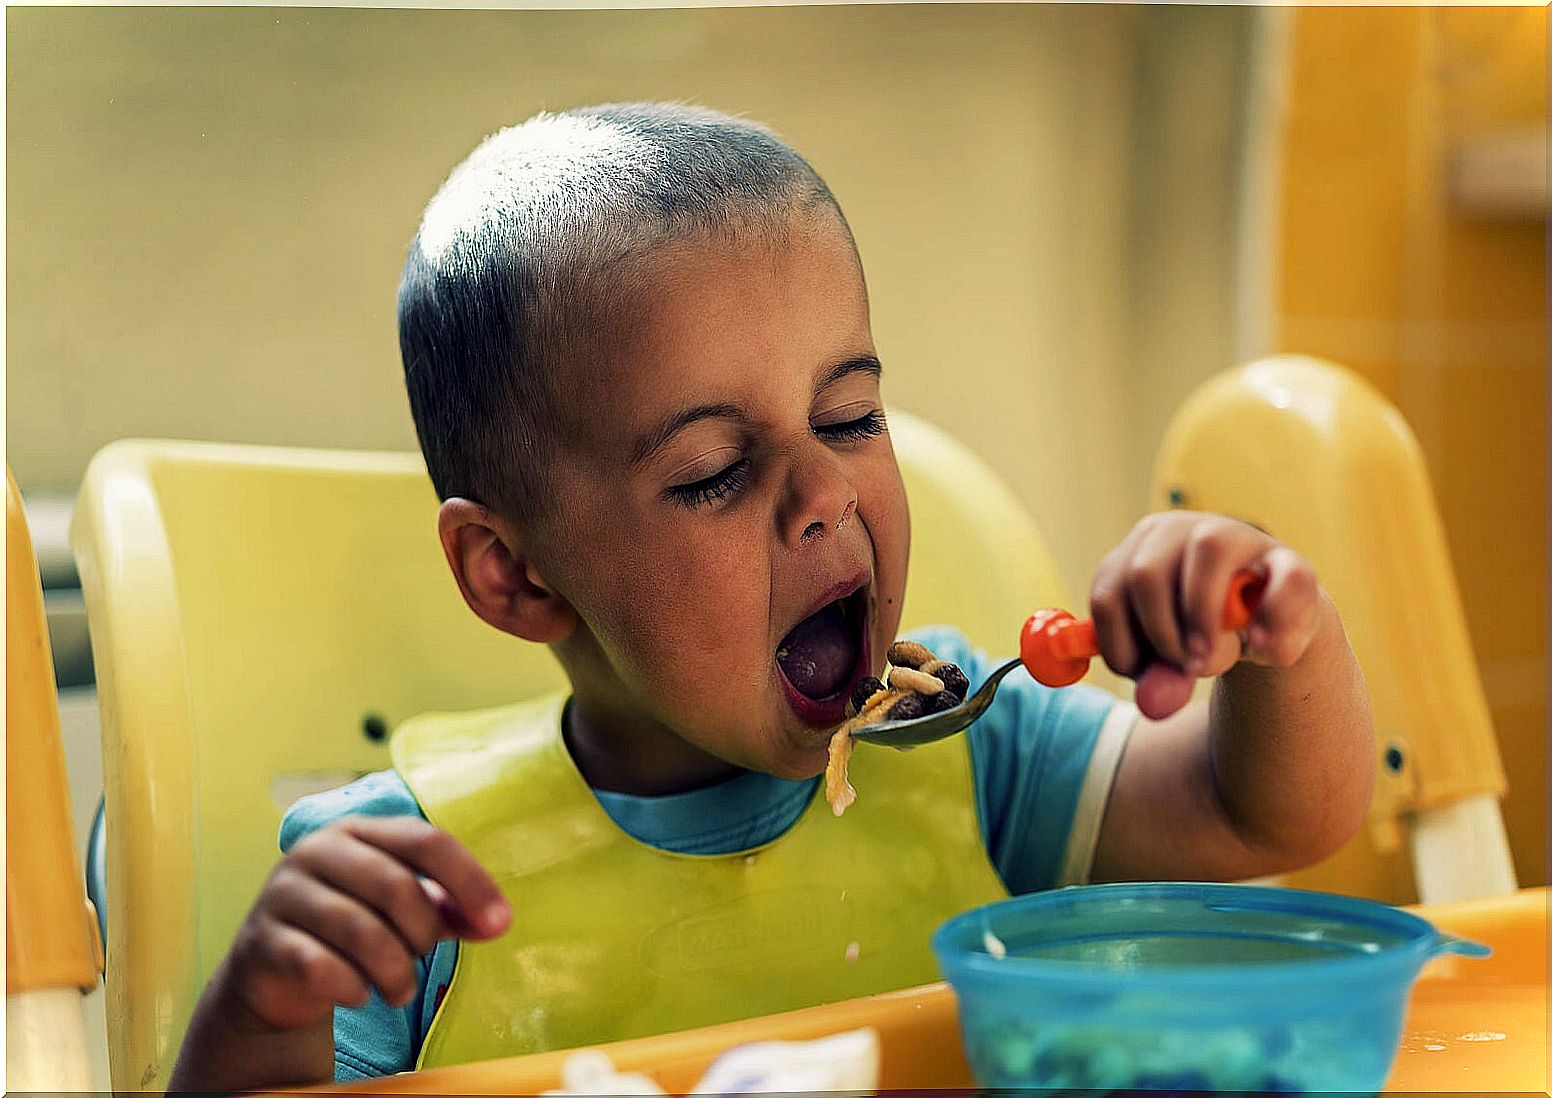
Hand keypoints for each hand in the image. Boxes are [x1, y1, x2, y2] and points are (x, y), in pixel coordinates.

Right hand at [213, 815, 509, 1033]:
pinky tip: (357, 994)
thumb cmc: (351, 930)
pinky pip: (322, 968)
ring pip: (362, 932)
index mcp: (360, 831)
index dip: (469, 880)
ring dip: (395, 973)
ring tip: (398, 989)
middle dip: (423, 934)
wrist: (275, 975)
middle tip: (423, 958)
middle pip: (396, 887)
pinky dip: (353, 990)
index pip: (426, 840)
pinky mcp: (262, 942)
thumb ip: (450, 909)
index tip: (499, 923)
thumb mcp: (404, 913)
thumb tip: (497, 921)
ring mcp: (284, 893)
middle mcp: (318, 850)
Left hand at [1090, 511, 1321, 719]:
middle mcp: (1177, 531)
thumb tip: (1154, 703)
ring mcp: (1236, 536)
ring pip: (1208, 553)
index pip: (1107, 594)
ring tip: (1216, 658)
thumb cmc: (1204, 637)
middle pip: (1146, 573)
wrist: (1270, 627)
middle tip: (1184, 668)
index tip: (1142, 674)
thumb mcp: (1174, 661)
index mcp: (1137, 552)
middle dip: (1161, 635)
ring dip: (1205, 618)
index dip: (1120, 644)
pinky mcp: (1288, 558)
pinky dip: (1269, 618)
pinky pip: (1281, 581)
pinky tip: (1260, 644)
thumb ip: (1161, 682)